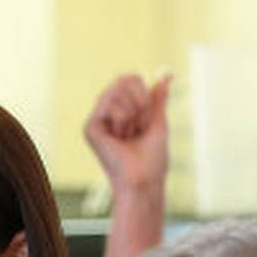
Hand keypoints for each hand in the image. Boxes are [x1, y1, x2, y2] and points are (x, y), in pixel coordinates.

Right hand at [83, 72, 170, 194]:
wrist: (144, 180)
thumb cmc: (153, 159)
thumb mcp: (159, 122)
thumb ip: (158, 99)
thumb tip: (166, 76)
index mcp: (121, 111)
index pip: (130, 79)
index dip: (145, 95)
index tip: (147, 120)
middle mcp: (106, 113)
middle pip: (124, 79)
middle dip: (141, 103)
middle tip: (139, 129)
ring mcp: (97, 119)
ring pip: (117, 90)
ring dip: (133, 114)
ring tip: (129, 136)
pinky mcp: (90, 127)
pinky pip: (111, 105)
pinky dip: (123, 120)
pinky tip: (119, 139)